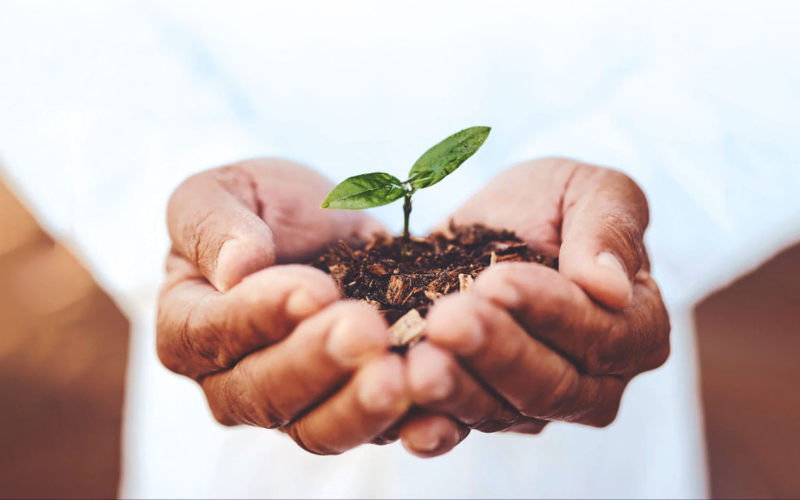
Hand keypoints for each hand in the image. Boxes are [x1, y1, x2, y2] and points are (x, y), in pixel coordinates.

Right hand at [156, 158, 410, 454]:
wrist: (320, 222)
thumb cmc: (260, 205)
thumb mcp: (225, 191)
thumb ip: (214, 225)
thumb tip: (235, 269)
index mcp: (187, 328)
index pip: (212, 335)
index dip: (260, 316)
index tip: (313, 289)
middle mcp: (232, 380)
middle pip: (265, 394)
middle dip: (318, 363)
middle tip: (365, 330)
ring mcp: (293, 402)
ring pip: (317, 429)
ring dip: (360, 407)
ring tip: (402, 375)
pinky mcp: (348, 405)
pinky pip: (372, 429)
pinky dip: (405, 421)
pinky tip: (431, 395)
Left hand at [400, 157, 669, 455]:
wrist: (494, 219)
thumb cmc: (556, 201)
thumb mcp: (592, 190)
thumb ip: (610, 229)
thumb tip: (612, 287)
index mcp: (634, 330)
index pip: (601, 335)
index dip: (550, 312)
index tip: (498, 280)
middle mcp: (592, 382)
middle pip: (549, 384)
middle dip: (496, 352)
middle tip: (449, 320)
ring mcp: (532, 405)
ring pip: (500, 410)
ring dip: (458, 389)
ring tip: (421, 364)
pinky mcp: (478, 411)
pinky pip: (457, 429)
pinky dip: (431, 429)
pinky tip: (406, 422)